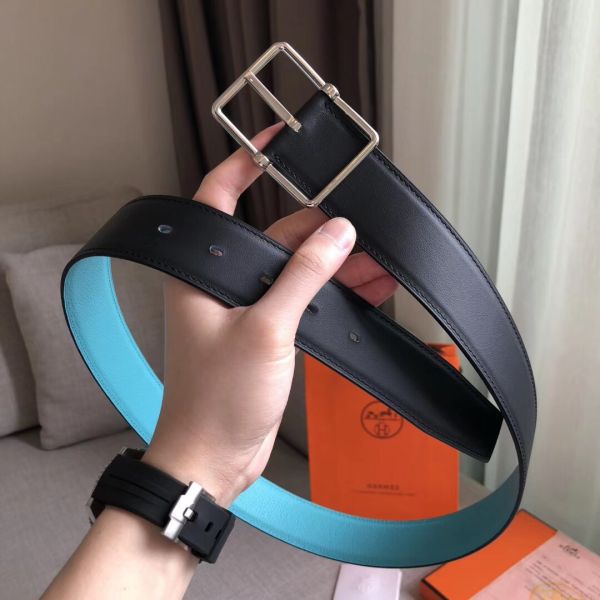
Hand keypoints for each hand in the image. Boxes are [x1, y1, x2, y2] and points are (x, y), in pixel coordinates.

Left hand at [143, 124, 397, 506]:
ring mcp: (247, 310)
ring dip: (334, 267)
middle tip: (359, 229)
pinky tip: (364, 292)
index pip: (217, 200)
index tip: (275, 143)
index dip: (243, 165)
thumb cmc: (218, 399)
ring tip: (376, 265)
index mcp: (203, 273)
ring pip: (295, 272)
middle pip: (273, 238)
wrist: (214, 457)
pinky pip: (302, 301)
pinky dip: (331, 295)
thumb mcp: (266, 329)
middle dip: (319, 232)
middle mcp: (222, 286)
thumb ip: (302, 277)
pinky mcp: (267, 334)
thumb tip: (335, 234)